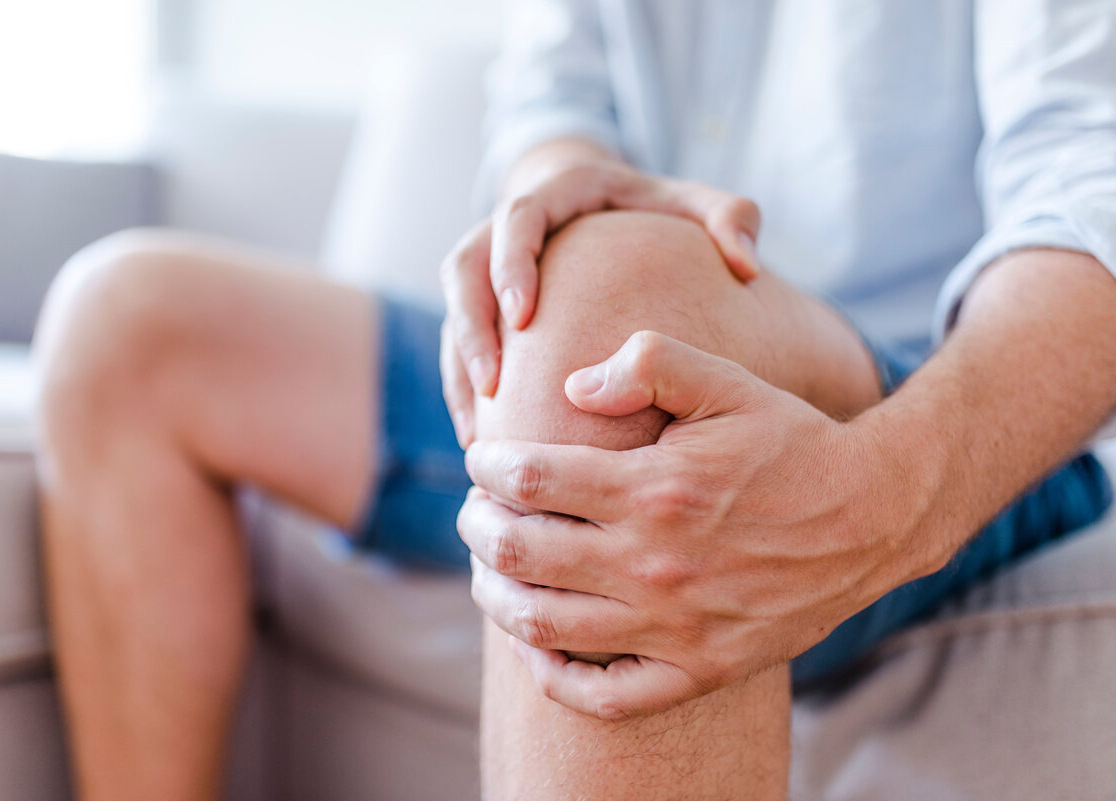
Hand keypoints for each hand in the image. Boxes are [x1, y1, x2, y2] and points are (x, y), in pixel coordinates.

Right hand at [439, 159, 762, 447]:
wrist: (600, 203)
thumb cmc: (653, 209)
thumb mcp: (692, 203)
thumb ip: (729, 219)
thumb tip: (747, 264)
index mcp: (554, 194)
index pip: (517, 219)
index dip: (512, 266)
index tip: (524, 316)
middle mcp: (506, 226)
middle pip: (464, 268)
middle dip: (472, 326)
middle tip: (494, 382)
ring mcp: (487, 266)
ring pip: (454, 313)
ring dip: (460, 369)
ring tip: (478, 428)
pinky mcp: (480, 303)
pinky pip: (458, 344)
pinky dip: (463, 388)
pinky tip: (480, 436)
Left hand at [458, 331, 941, 719]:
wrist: (873, 516)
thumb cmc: (791, 443)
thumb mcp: (727, 382)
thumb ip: (647, 364)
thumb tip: (572, 388)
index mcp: (655, 489)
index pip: (530, 479)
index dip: (489, 464)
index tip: (482, 457)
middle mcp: (656, 564)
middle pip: (519, 552)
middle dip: (476, 526)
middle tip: (473, 510)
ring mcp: (676, 626)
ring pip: (544, 624)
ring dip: (494, 594)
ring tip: (487, 569)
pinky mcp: (700, 669)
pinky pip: (605, 696)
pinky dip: (554, 678)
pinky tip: (535, 648)